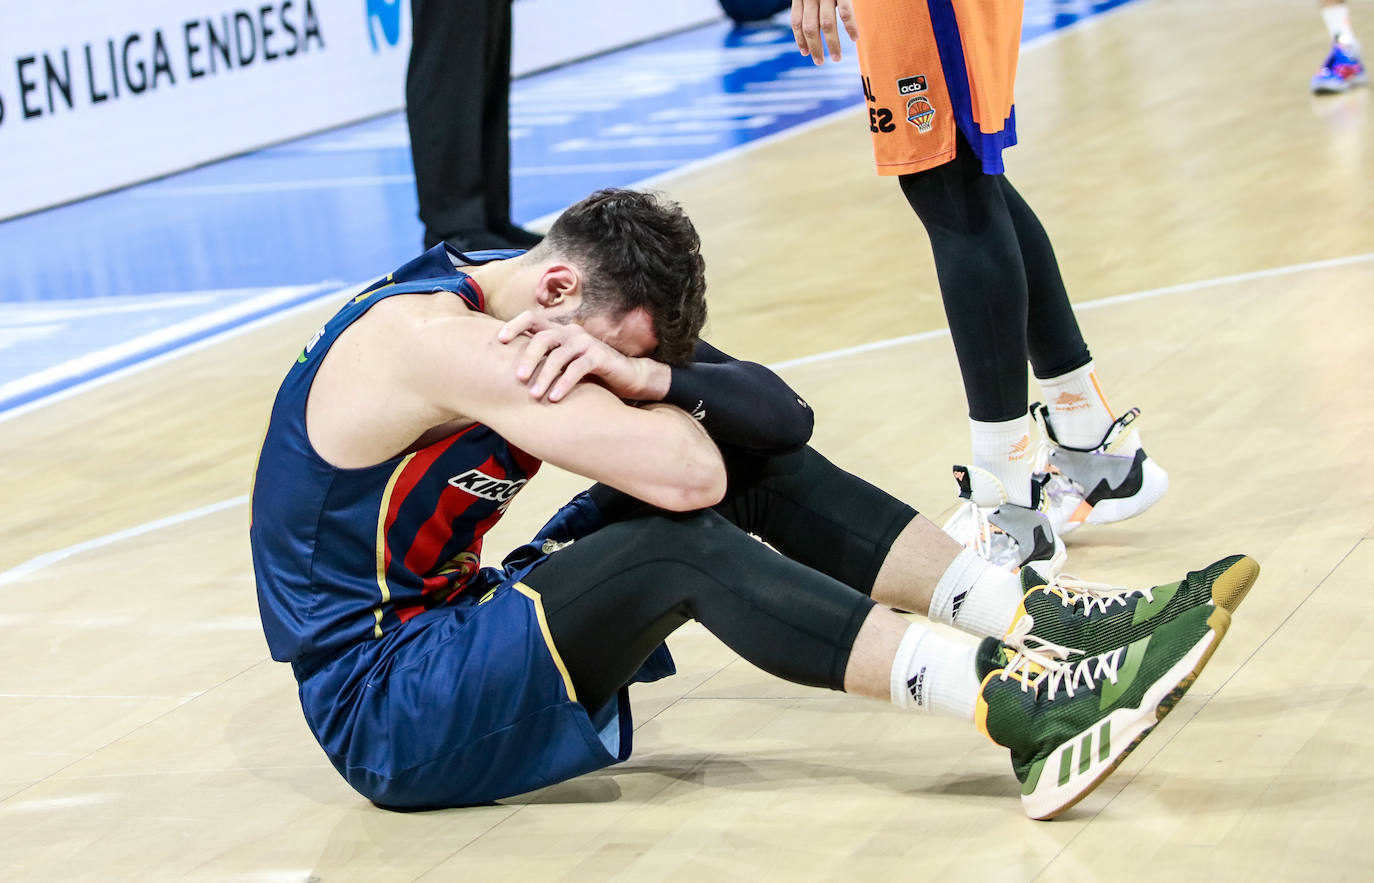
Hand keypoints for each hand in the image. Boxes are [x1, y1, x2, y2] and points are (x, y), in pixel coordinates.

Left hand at [497, 311, 669, 402]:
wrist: (627, 376)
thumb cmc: (589, 372)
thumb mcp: (563, 363)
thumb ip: (542, 360)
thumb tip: (506, 369)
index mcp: (559, 331)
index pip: (532, 318)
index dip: (514, 325)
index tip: (499, 340)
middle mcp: (570, 333)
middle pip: (542, 338)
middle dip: (528, 358)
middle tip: (518, 378)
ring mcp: (586, 343)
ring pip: (559, 356)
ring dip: (544, 376)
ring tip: (534, 395)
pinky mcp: (599, 357)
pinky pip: (577, 369)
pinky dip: (564, 384)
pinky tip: (555, 399)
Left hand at [790, 0, 856, 63]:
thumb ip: (809, 3)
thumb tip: (810, 24)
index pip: (796, 22)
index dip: (800, 39)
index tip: (805, 53)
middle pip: (810, 28)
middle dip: (815, 48)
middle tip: (819, 62)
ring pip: (826, 24)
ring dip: (832, 44)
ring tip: (837, 58)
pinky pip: (845, 12)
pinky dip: (850, 27)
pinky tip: (854, 38)